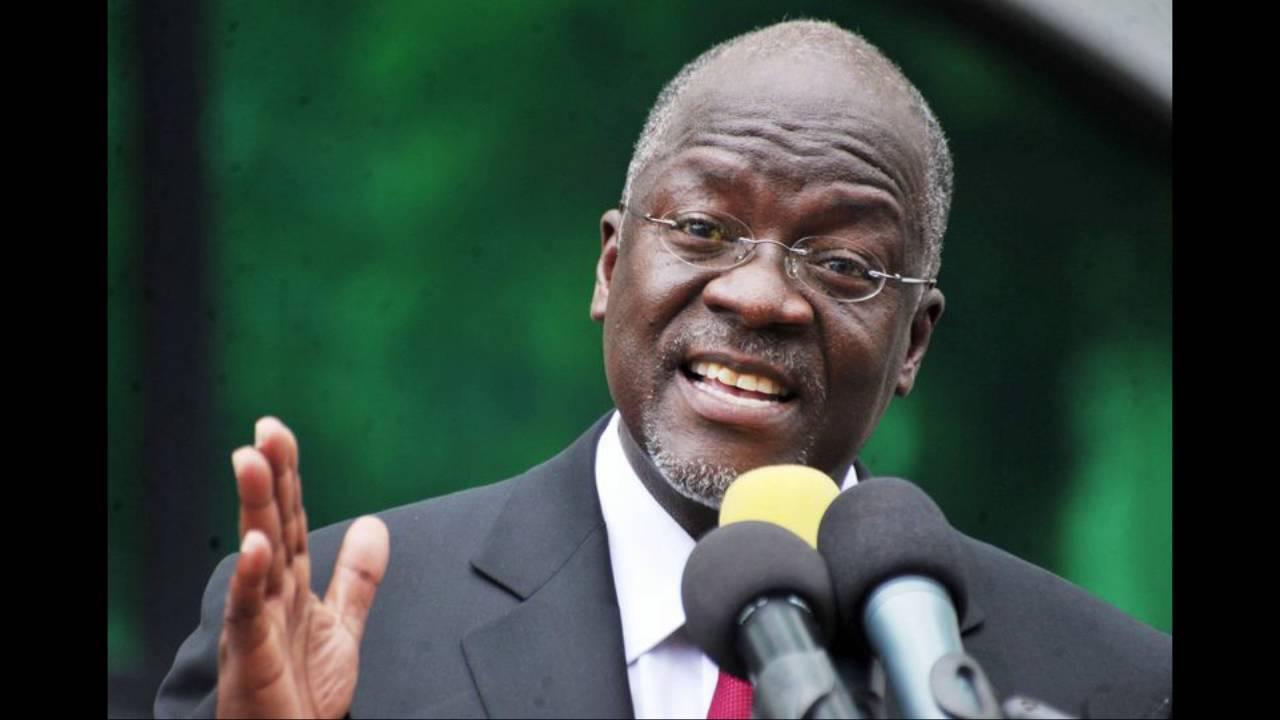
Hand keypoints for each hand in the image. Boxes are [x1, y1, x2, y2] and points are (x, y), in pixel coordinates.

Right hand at [216, 417, 390, 718]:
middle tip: (265, 429)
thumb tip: (374, 524)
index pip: (290, 520)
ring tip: (251, 462)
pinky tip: (257, 546)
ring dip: (254, 509)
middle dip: (269, 477)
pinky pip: (249, 615)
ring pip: (257, 558)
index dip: (288, 476)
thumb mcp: (341, 626)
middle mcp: (267, 599)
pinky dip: (251, 579)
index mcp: (288, 588)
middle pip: (270, 527)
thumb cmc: (302, 697)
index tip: (279, 431)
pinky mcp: (252, 660)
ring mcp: (255, 627)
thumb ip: (356, 578)